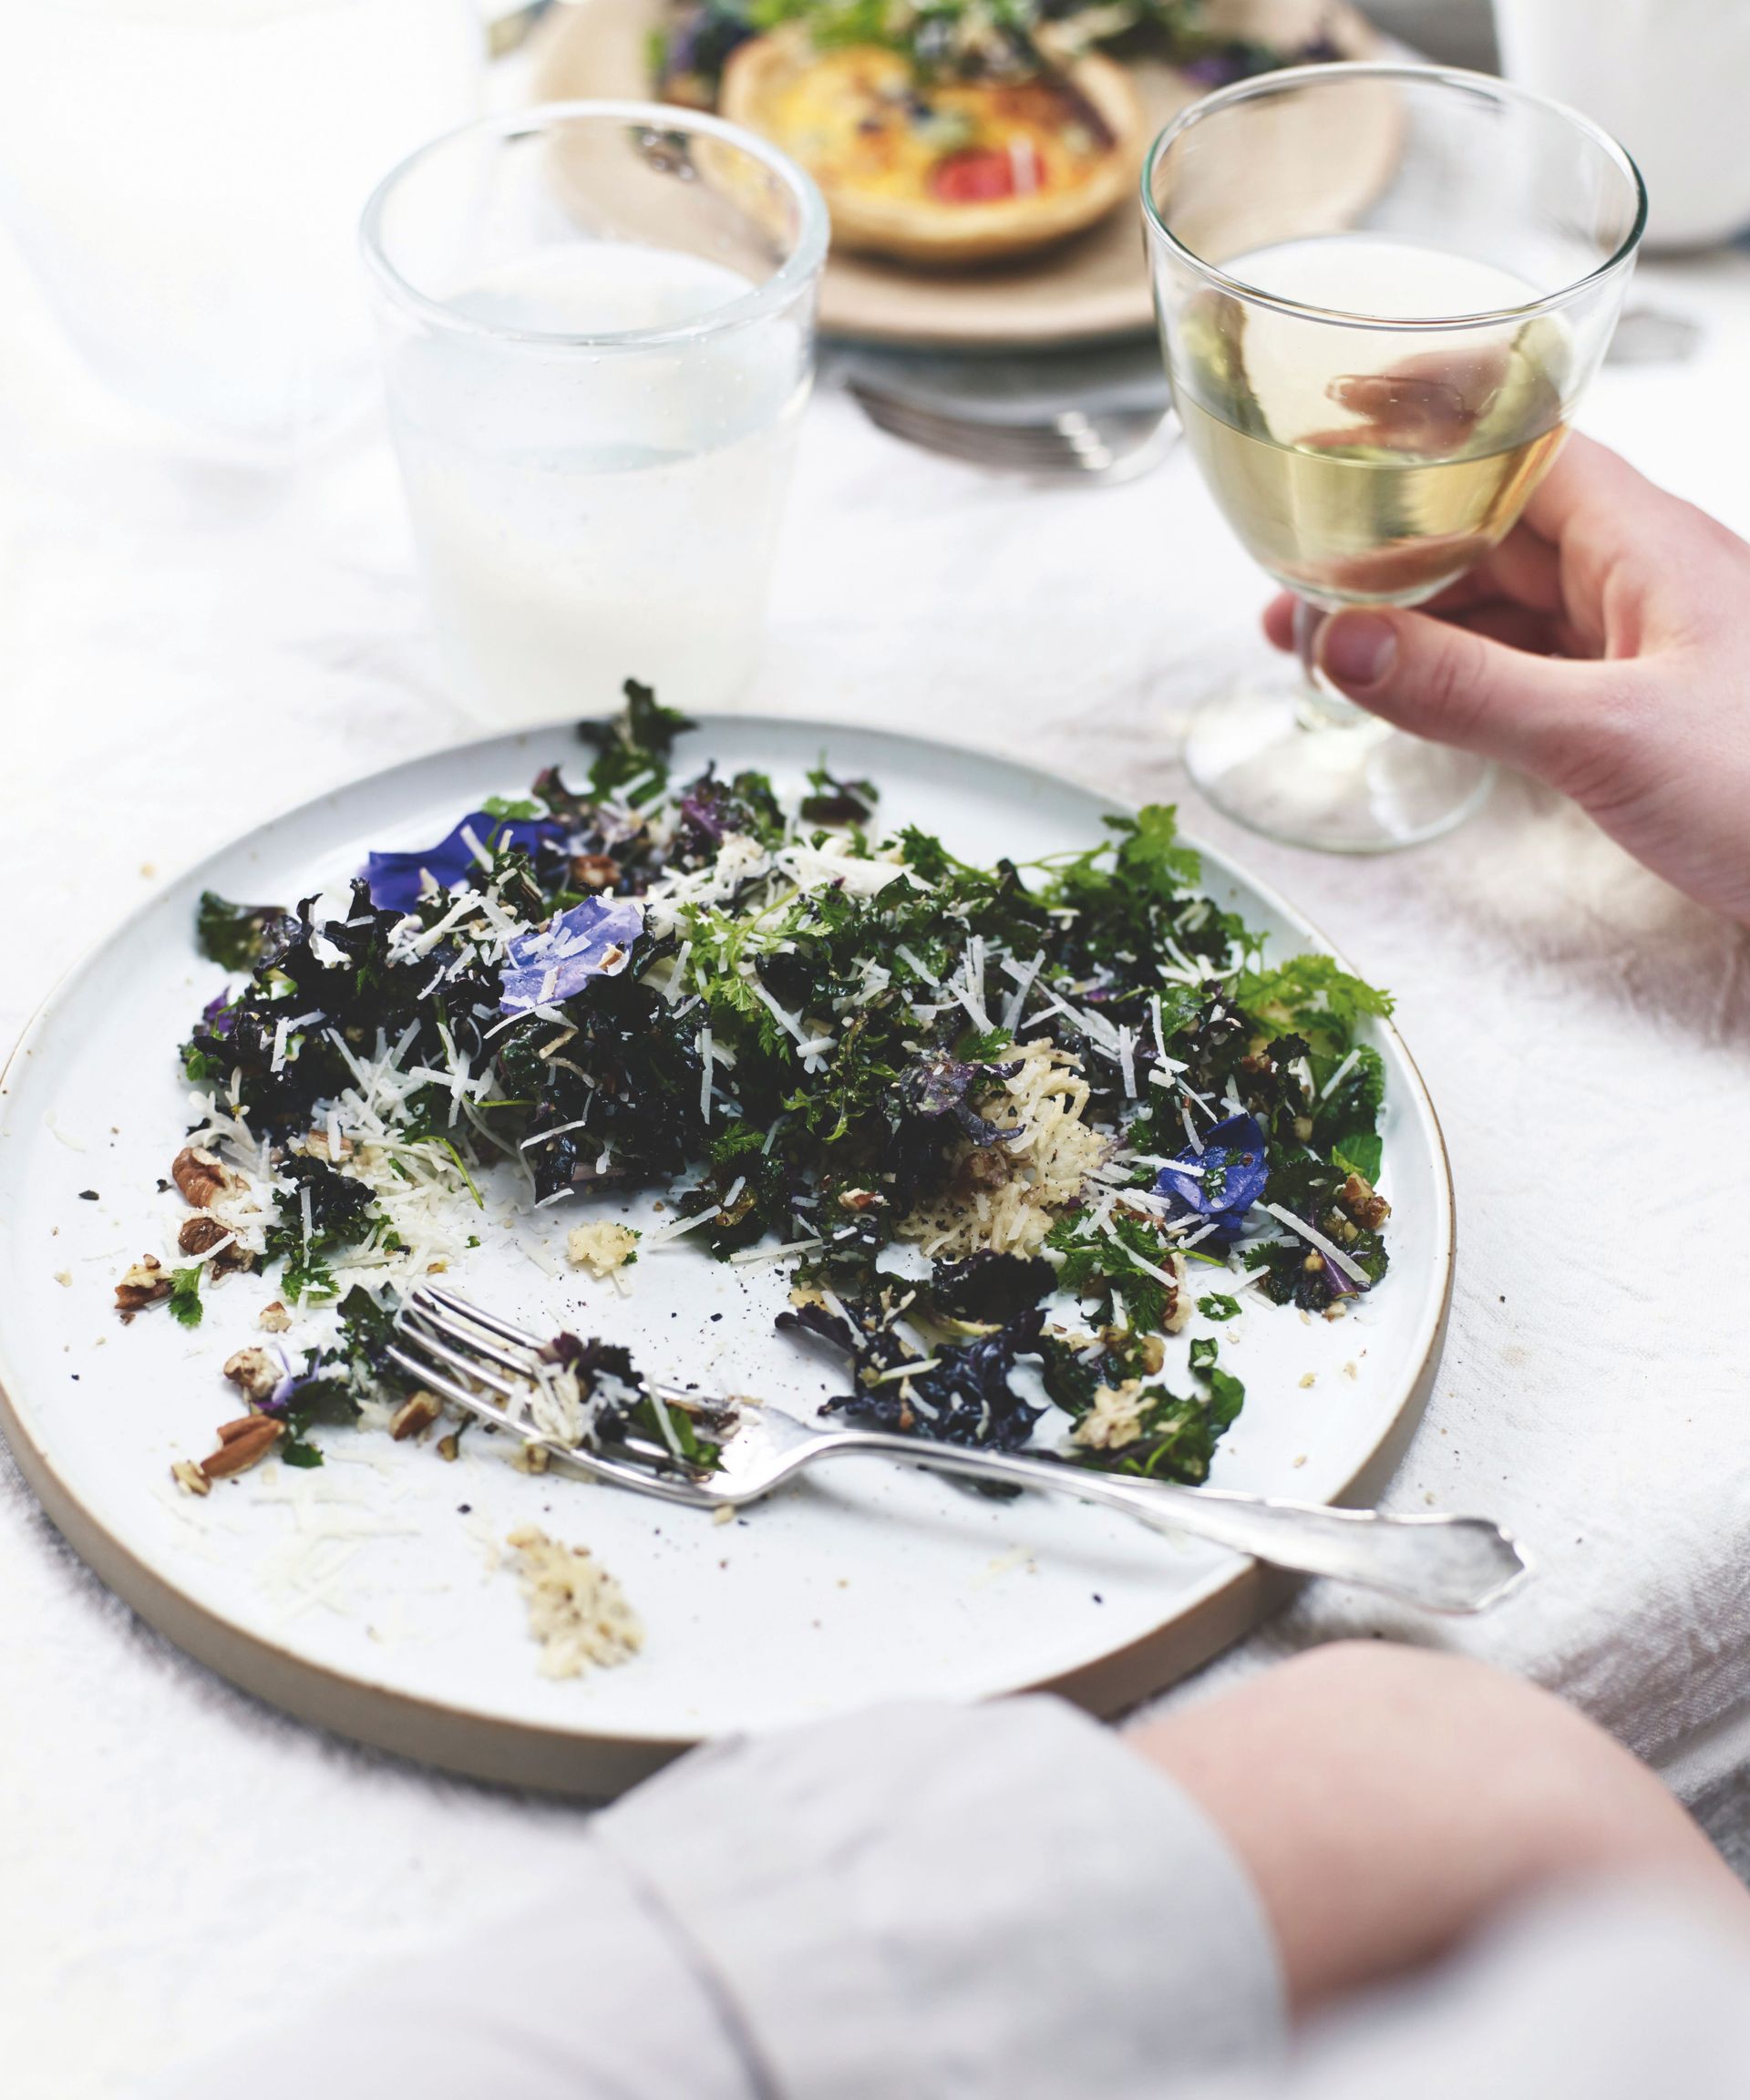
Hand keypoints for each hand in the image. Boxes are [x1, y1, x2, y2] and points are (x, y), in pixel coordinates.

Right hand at [1263, 433, 1749, 925]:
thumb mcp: (1604, 739)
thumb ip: (1465, 690)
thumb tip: (1338, 643)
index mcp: (1648, 545)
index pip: (1521, 444)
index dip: (1426, 433)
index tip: (1335, 439)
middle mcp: (1644, 578)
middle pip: (1495, 526)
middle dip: (1389, 549)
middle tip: (1292, 585)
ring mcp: (1643, 643)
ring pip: (1507, 601)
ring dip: (1415, 618)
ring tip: (1320, 647)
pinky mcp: (1640, 708)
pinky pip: (1530, 665)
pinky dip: (1459, 673)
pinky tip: (1409, 696)